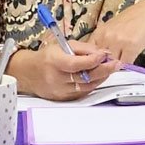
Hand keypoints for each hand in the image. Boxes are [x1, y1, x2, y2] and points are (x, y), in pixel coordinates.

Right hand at [6, 35, 120, 100]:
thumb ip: (83, 48)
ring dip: (101, 77)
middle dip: (104, 70)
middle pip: (85, 77)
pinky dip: (93, 84)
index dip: (93, 60)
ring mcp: (61, 91)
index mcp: (54, 62)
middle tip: (116, 64)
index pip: (77, 64)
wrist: (28, 73)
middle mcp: (57, 78)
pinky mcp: (64, 98)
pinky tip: (98, 77)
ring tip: (110, 69)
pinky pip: (83, 92)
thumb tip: (103, 53)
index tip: (105, 55)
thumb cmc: (47, 57)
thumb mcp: (62, 45)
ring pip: (87, 86)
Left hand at [88, 0, 144, 62]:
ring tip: (120, 64)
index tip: (96, 68)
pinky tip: (130, 59)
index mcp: (99, 32)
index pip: (88, 53)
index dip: (92, 63)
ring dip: (115, 67)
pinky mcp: (131, 46)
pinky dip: (127, 65)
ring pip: (111, 64)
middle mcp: (106, 36)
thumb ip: (104, 42)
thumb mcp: (113, 28)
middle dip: (103, 68)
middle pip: (98, 61)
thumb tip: (98, 58)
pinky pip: (125, 64)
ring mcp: (118, 41)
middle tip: (108, 71)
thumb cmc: (134, 20)